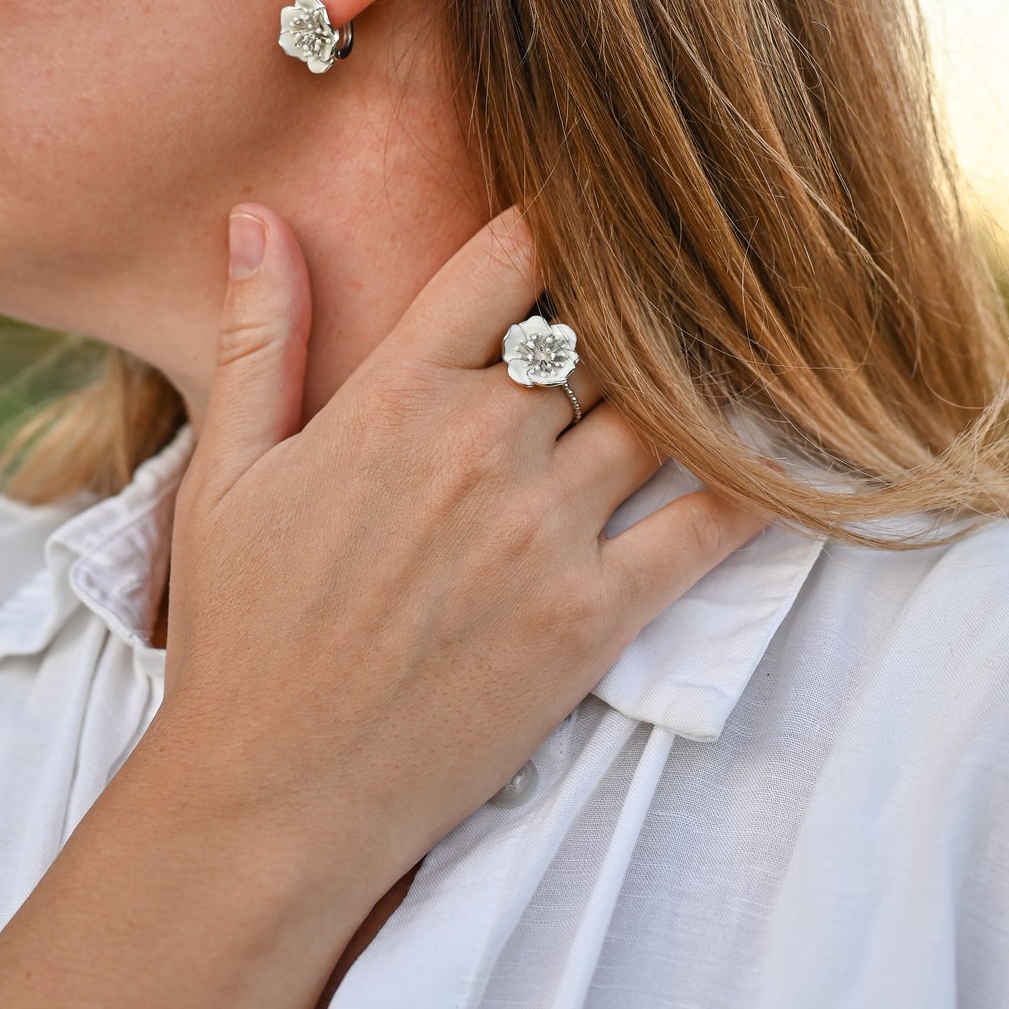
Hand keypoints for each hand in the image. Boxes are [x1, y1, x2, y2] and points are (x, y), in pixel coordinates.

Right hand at [155, 205, 765, 904]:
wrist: (273, 795)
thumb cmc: (241, 633)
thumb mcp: (228, 469)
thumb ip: (259, 333)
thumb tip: (261, 213)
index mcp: (396, 395)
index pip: (509, 260)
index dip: (554, 227)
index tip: (582, 223)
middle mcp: (482, 444)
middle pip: (599, 329)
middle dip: (627, 311)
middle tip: (664, 295)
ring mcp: (544, 529)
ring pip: (659, 411)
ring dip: (687, 386)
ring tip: (720, 366)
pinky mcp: (594, 616)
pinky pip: (706, 526)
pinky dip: (751, 487)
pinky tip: (780, 459)